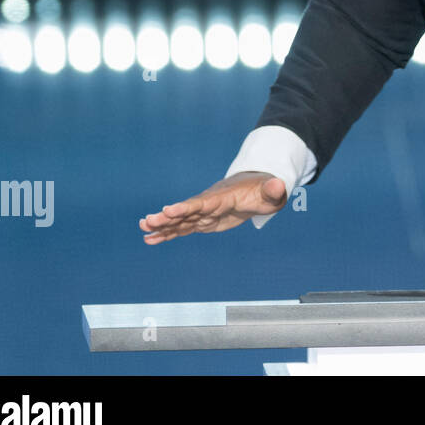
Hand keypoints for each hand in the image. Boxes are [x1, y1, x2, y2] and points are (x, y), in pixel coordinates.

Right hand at [140, 171, 287, 243]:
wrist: (257, 188)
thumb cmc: (265, 190)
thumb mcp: (272, 191)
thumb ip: (274, 190)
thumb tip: (280, 185)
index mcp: (223, 197)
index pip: (202, 203)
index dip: (186, 207)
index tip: (168, 210)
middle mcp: (209, 204)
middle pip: (186, 211)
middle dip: (167, 217)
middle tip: (147, 221)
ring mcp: (204, 213)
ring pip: (181, 220)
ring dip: (163, 225)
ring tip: (143, 229)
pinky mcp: (204, 221)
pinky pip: (183, 228)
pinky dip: (168, 233)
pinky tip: (151, 239)